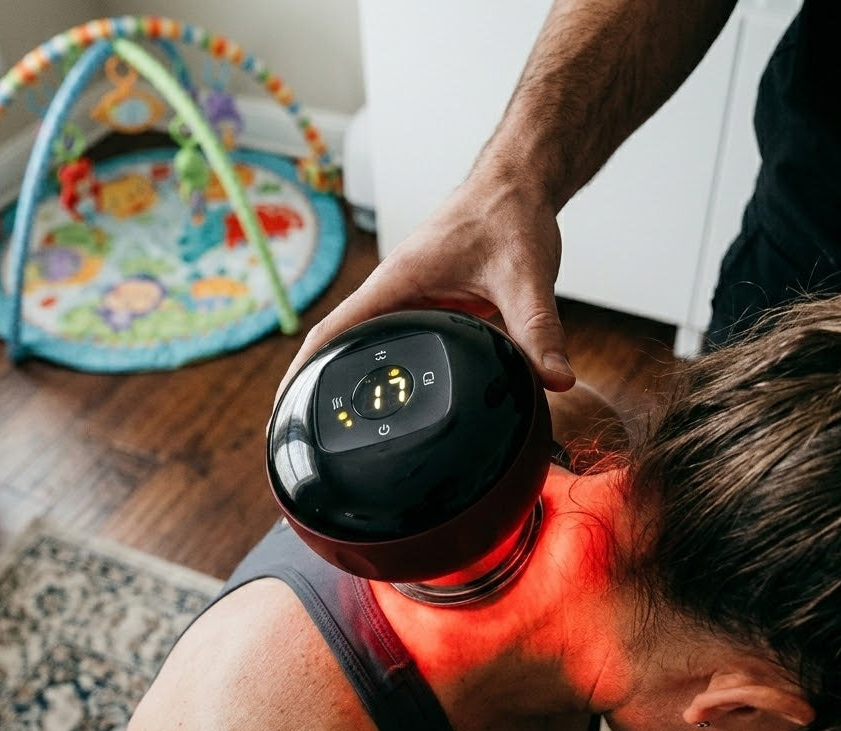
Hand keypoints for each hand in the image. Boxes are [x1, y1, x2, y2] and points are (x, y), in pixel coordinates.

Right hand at [276, 165, 573, 407]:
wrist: (519, 185)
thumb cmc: (509, 213)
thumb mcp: (525, 276)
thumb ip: (539, 330)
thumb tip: (556, 378)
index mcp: (398, 281)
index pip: (334, 329)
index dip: (303, 370)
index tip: (284, 407)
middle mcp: (394, 292)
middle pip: (339, 343)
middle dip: (315, 386)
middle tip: (303, 435)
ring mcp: (408, 300)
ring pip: (367, 345)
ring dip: (348, 379)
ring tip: (332, 430)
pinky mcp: (427, 306)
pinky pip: (397, 342)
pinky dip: (388, 370)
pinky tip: (390, 402)